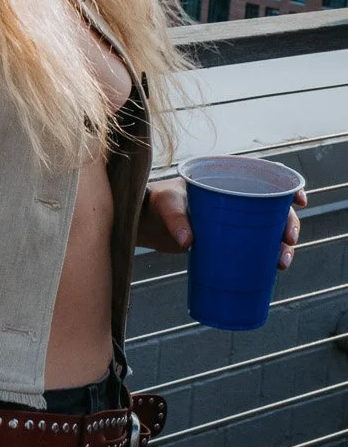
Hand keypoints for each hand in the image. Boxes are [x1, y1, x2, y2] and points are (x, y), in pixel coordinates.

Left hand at [139, 177, 306, 270]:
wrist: (146, 222)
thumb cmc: (157, 204)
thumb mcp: (166, 205)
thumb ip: (176, 220)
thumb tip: (187, 243)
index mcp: (227, 178)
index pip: (265, 177)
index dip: (287, 187)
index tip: (299, 201)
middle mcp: (237, 197)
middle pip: (274, 208)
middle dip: (289, 225)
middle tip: (287, 242)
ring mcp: (235, 219)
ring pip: (269, 230)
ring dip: (282, 245)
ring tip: (281, 263)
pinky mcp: (230, 239)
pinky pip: (255, 246)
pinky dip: (267, 256)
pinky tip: (274, 269)